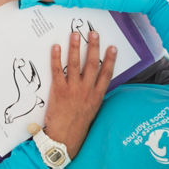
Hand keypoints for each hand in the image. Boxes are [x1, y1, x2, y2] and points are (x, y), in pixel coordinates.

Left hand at [42, 31, 116, 157]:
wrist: (65, 137)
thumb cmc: (78, 124)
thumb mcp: (92, 109)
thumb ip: (93, 94)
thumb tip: (95, 80)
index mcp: (97, 96)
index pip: (106, 74)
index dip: (110, 59)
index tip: (112, 47)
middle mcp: (86, 90)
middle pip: (92, 64)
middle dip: (93, 47)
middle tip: (93, 33)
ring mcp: (72, 89)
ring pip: (75, 64)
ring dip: (75, 47)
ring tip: (75, 34)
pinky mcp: (58, 89)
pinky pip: (57, 70)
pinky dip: (56, 57)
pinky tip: (56, 46)